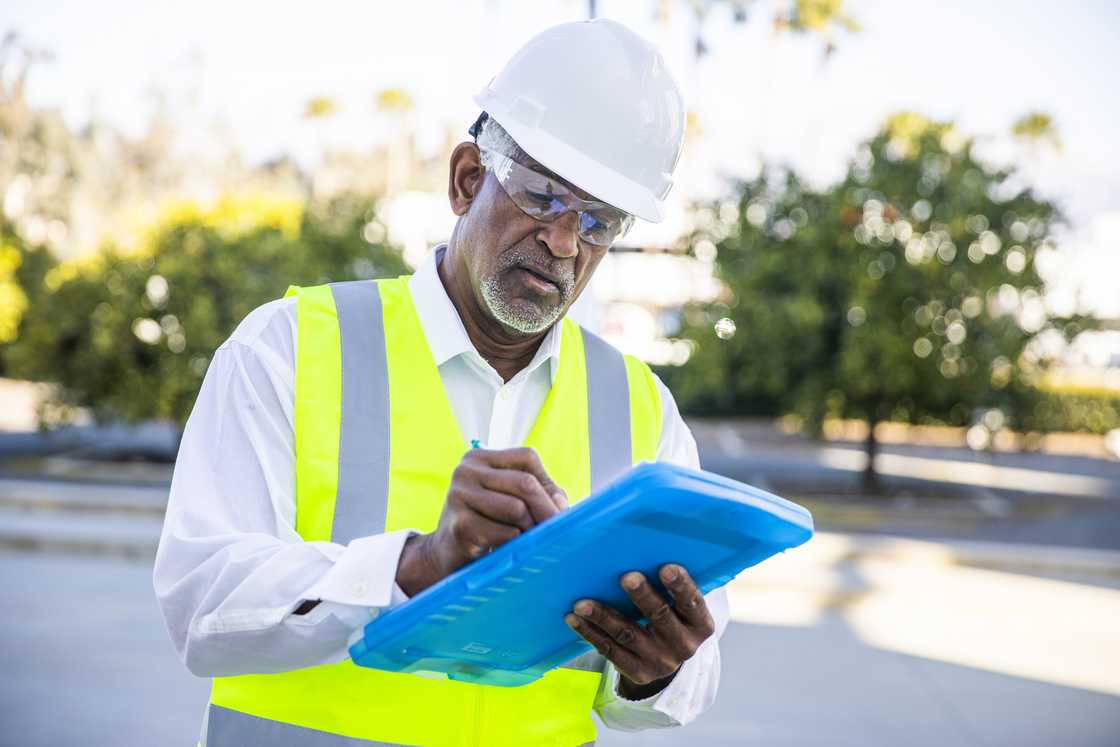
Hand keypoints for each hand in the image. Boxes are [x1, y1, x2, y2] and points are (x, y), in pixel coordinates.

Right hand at [396, 447, 566, 595]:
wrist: (445, 554)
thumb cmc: (486, 523)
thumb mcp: (510, 500)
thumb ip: (540, 494)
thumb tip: (562, 506)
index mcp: (479, 458)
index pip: (527, 457)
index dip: (547, 483)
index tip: (557, 509)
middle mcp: (466, 470)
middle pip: (525, 483)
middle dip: (546, 510)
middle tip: (555, 530)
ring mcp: (458, 495)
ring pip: (516, 508)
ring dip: (529, 529)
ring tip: (525, 538)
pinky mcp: (459, 524)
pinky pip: (504, 533)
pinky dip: (513, 543)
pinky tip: (504, 547)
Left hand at [565, 564, 715, 699]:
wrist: (667, 661)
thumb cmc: (672, 616)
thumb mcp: (682, 608)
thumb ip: (672, 585)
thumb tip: (644, 546)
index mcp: (700, 624)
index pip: (692, 602)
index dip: (680, 586)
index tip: (666, 568)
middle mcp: (684, 645)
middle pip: (659, 616)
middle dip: (642, 596)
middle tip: (626, 577)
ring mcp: (660, 661)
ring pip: (628, 634)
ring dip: (603, 616)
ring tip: (581, 602)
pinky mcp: (637, 672)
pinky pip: (609, 650)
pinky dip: (590, 632)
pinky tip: (574, 618)